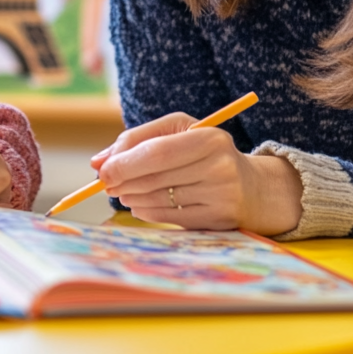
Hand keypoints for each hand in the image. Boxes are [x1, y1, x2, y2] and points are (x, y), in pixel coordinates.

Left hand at [90, 112, 302, 235]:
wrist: (253, 188)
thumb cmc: (206, 153)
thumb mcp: (179, 132)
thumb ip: (138, 139)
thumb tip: (99, 161)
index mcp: (209, 138)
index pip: (158, 152)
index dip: (125, 163)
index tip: (102, 170)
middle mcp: (219, 167)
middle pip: (155, 178)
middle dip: (123, 181)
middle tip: (105, 183)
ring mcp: (221, 197)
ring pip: (159, 200)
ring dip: (132, 197)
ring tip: (124, 192)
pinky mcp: (218, 221)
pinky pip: (170, 218)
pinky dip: (146, 211)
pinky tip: (140, 204)